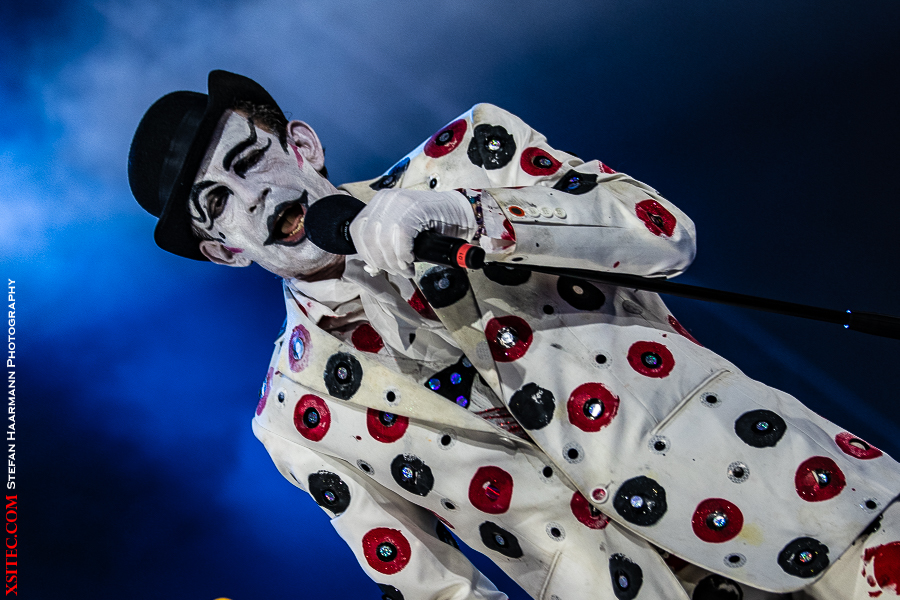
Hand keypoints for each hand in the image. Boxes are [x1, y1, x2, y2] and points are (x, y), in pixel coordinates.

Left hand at [349, 189, 475, 276]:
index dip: (365, 253)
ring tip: (406, 268)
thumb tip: (371, 267)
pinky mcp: (414, 208)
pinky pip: (400, 238)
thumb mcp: (402, 232)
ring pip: (383, 240)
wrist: (461, 213)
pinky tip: (411, 260)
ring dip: (394, 262)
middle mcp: (385, 199)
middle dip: (381, 261)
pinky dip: (404, 255)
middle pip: (368, 238)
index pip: (357, 231)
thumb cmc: (434, 226)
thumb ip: (385, 243)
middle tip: (396, 270)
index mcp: (379, 202)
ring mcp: (399, 201)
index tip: (377, 267)